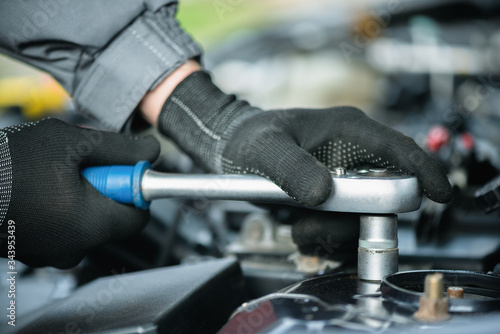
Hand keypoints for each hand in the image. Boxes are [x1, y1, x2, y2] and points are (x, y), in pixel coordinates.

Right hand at [0, 118, 159, 267]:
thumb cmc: (6, 165)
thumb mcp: (70, 143)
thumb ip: (119, 148)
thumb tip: (150, 151)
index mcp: (90, 224)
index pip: (139, 216)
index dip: (135, 189)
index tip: (123, 170)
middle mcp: (74, 248)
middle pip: (112, 219)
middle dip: (104, 190)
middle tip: (79, 167)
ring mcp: (52, 254)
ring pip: (87, 224)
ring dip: (80, 198)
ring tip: (52, 177)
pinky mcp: (35, 252)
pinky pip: (64, 230)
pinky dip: (61, 210)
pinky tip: (38, 191)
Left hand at [158, 71, 452, 205]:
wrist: (232, 149)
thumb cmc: (249, 139)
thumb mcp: (264, 150)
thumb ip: (290, 168)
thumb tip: (325, 194)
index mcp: (347, 130)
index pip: (400, 149)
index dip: (425, 171)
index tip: (439, 196)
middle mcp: (352, 154)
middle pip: (384, 194)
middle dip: (355, 220)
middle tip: (314, 225)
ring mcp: (345, 178)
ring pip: (364, 217)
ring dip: (334, 233)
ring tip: (299, 228)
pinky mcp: (335, 197)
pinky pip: (347, 226)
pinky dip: (327, 237)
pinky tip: (300, 230)